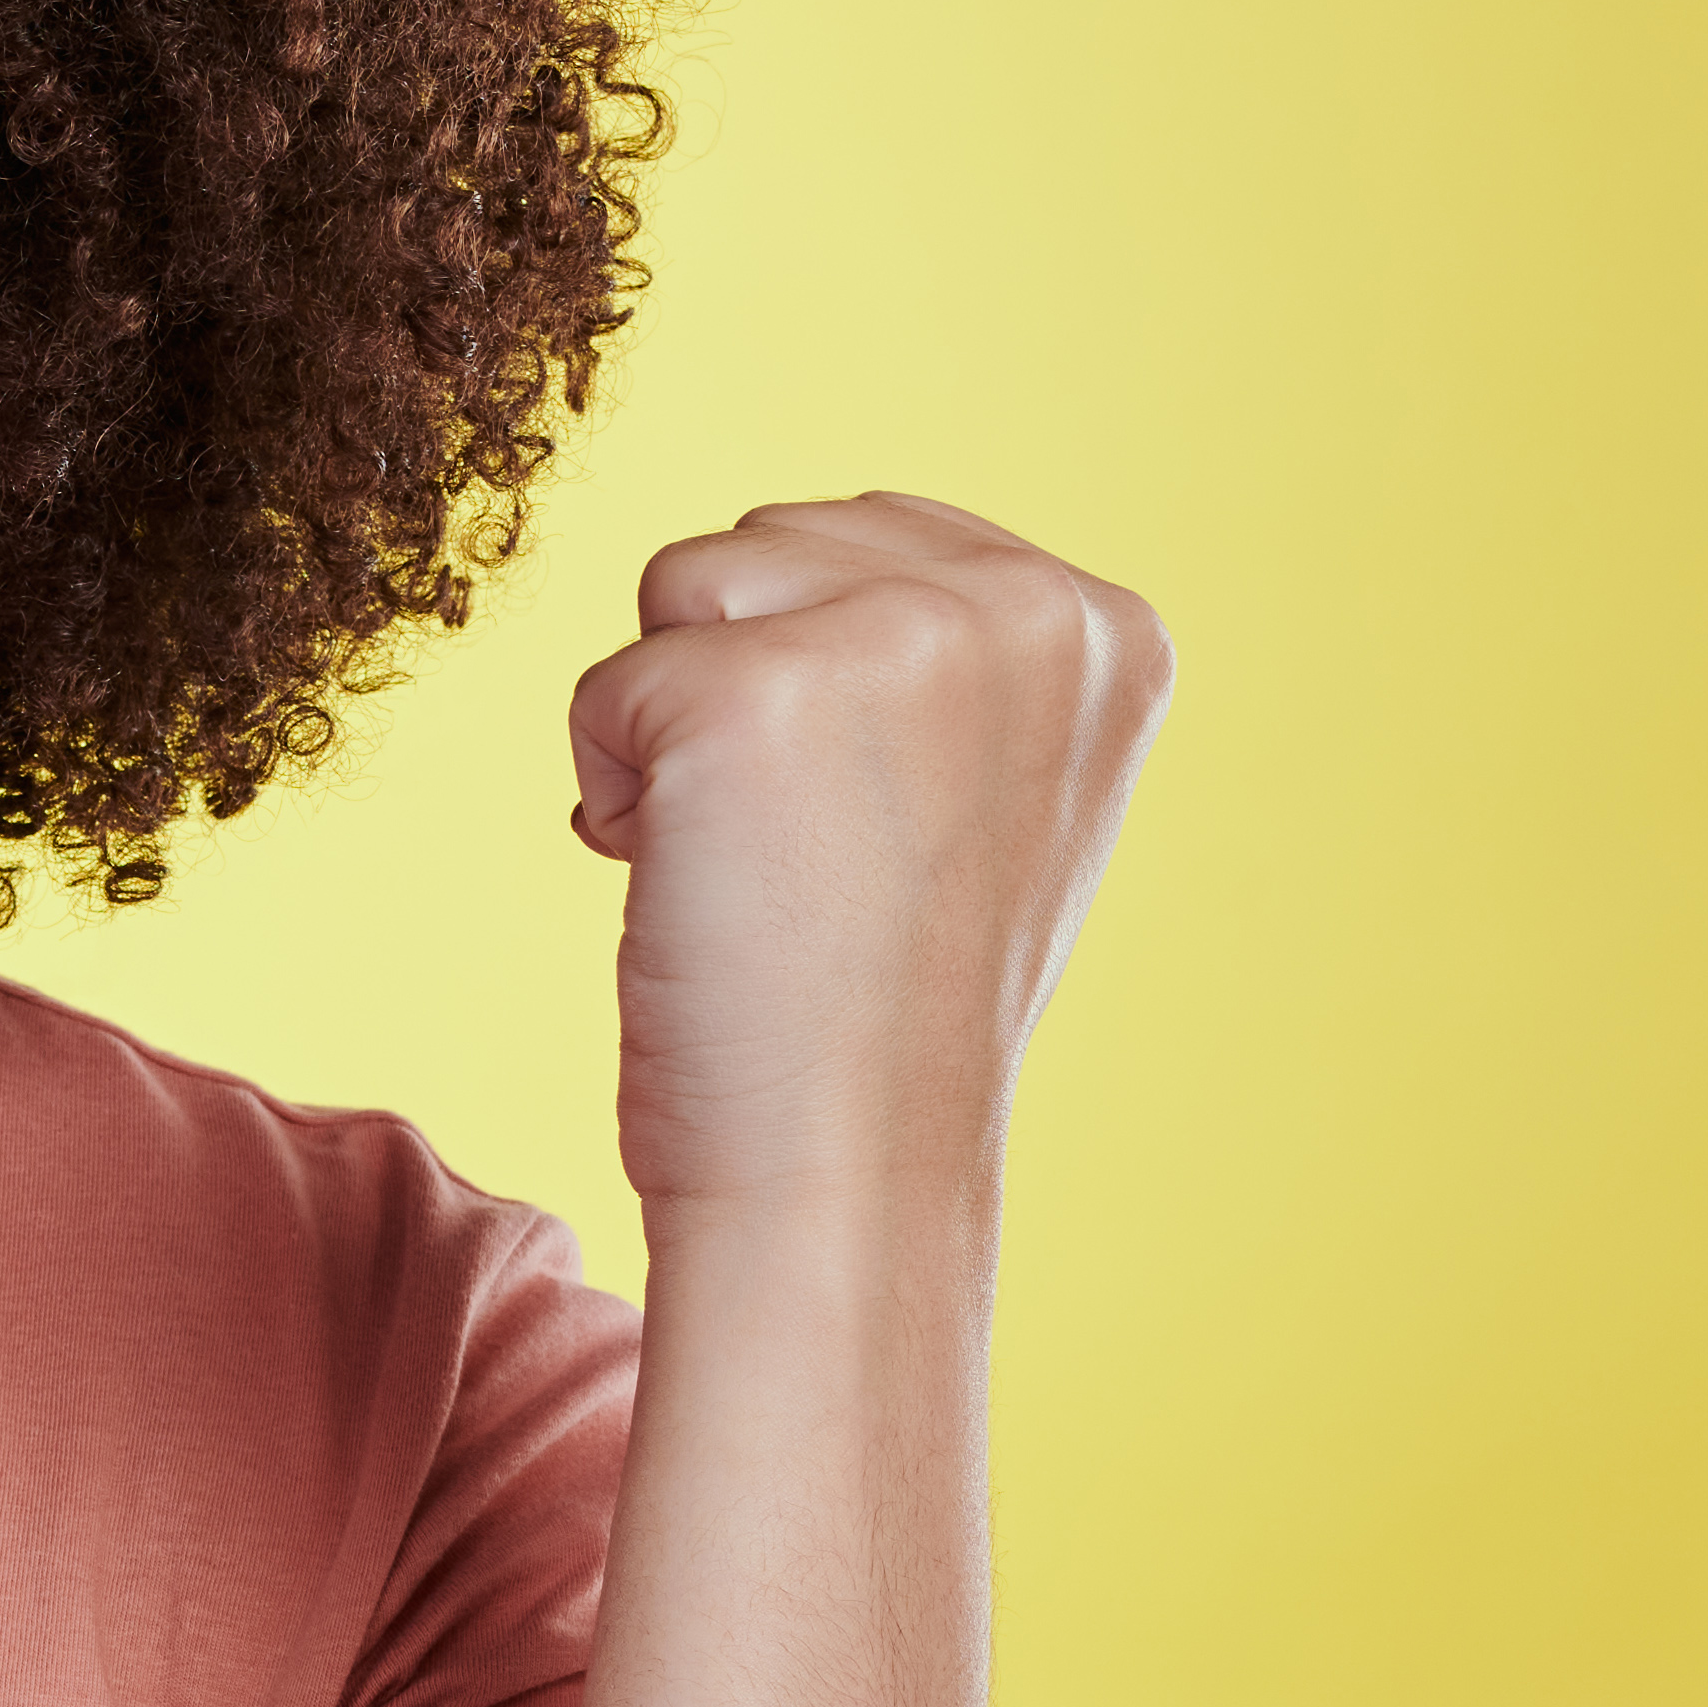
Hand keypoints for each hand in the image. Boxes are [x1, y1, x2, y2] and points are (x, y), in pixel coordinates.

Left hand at [565, 493, 1170, 1221]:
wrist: (847, 1168)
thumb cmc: (892, 1004)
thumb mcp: (999, 793)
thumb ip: (958, 658)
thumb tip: (813, 555)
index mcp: (1106, 627)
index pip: (878, 538)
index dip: (825, 679)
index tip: (875, 822)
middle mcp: (1022, 608)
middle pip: (775, 542)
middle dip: (743, 679)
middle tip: (808, 854)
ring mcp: (892, 639)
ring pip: (685, 586)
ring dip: (670, 723)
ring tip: (755, 863)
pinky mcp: (746, 695)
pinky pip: (602, 688)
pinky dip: (609, 792)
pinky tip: (688, 891)